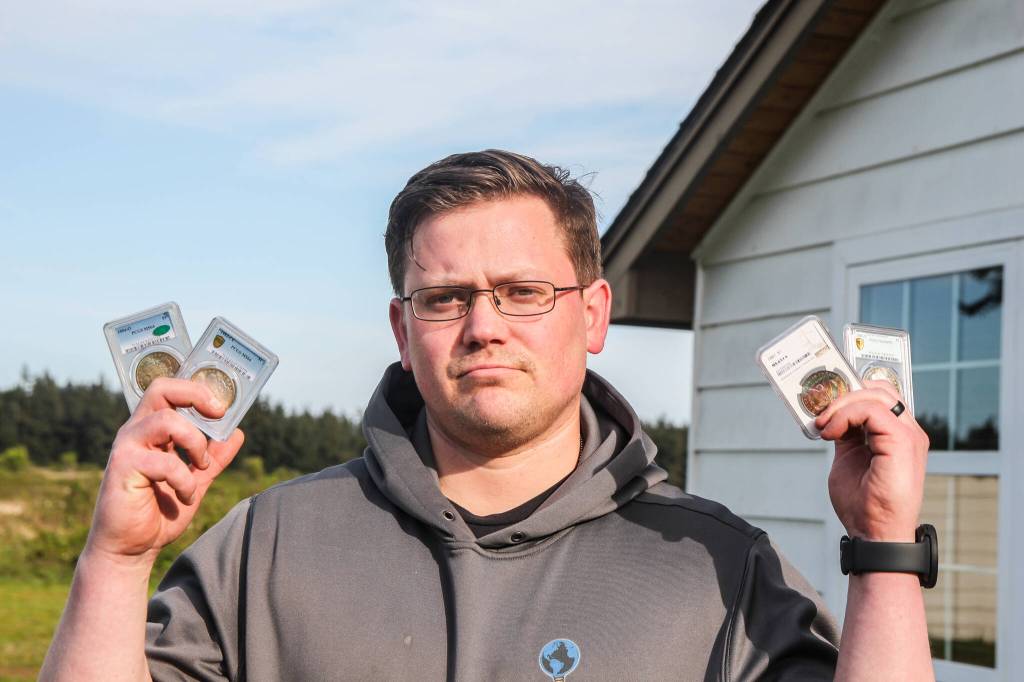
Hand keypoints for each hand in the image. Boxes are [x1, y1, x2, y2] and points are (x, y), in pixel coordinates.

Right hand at [84, 377, 244, 566]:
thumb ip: (214, 458)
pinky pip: (165, 462)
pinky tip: (186, 497)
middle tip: (218, 413)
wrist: (131, 549)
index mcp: (152, 430)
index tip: (223, 406)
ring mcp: (127, 447)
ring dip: (195, 443)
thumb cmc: (158, 512)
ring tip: (200, 468)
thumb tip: (237, 433)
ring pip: (166, 420)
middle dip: (196, 395)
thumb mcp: (196, 481)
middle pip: (161, 388)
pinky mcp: (124, 468)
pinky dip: (185, 480)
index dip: (197, 389)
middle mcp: (136, 431)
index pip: (169, 390)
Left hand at [815, 380, 928, 541]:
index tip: (825, 407)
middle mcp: (908, 432)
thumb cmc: (863, 505)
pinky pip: (872, 410)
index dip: (851, 393)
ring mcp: (909, 436)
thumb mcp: (848, 458)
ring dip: (841, 405)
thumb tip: (833, 415)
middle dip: (844, 394)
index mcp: (897, 435)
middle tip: (821, 415)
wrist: (874, 534)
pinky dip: (845, 415)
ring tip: (824, 426)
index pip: (880, 395)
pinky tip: (831, 432)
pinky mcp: (903, 442)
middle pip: (879, 389)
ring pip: (875, 395)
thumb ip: (847, 434)